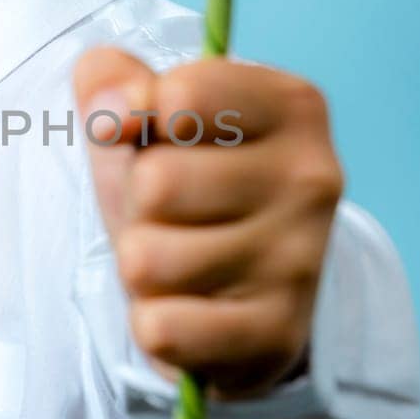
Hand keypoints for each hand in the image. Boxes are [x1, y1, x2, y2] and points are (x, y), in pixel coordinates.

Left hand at [72, 48, 343, 400]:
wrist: (244, 296)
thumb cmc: (190, 191)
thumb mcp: (151, 125)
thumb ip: (117, 84)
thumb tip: (108, 107)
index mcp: (292, 106)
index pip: (179, 96)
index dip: (137, 120)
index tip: (156, 138)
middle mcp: (312, 178)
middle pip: (156, 182)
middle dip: (138, 206)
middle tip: (171, 216)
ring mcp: (300, 260)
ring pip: (147, 259)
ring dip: (141, 268)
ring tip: (179, 263)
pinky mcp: (278, 334)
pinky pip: (161, 327)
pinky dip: (155, 324)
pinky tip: (190, 311)